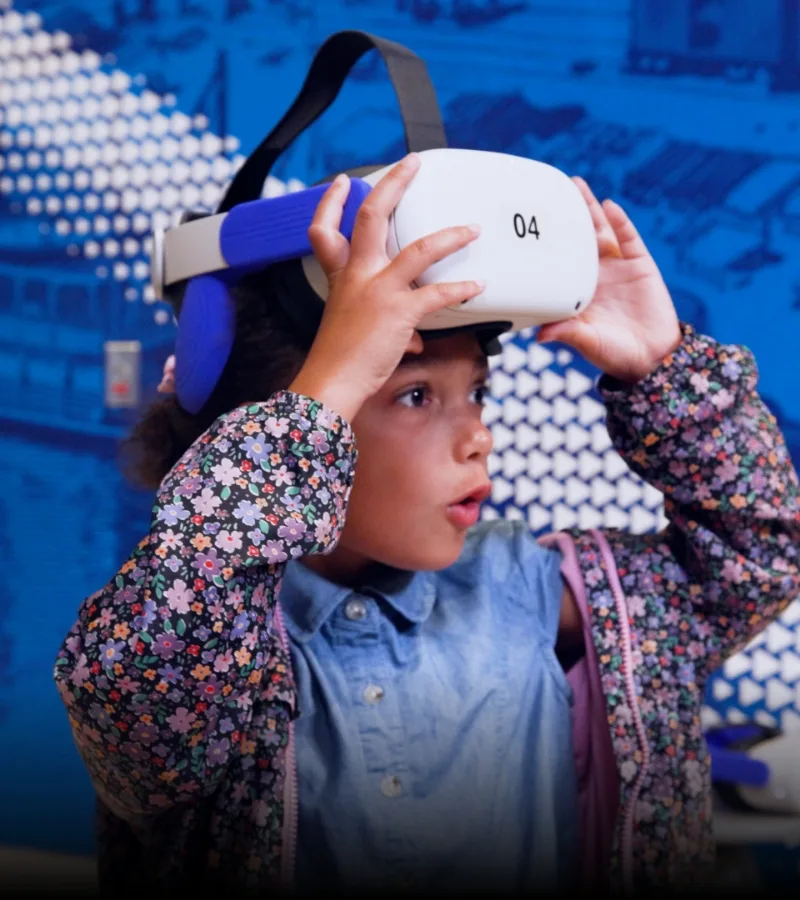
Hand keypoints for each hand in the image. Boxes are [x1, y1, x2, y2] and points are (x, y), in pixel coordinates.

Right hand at [289, 153, 483, 420]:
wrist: (333, 380)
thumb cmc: (341, 360)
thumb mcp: (352, 327)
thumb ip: (385, 322)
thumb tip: (413, 337)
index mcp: (341, 276)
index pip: (325, 229)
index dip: (331, 201)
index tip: (342, 183)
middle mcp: (358, 275)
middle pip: (372, 216)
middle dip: (394, 184)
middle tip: (412, 163)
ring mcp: (378, 290)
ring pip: (418, 250)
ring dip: (450, 237)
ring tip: (472, 229)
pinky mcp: (398, 311)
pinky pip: (436, 293)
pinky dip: (460, 289)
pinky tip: (478, 287)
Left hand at [536, 177, 681, 383]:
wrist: (653, 357)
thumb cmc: (614, 354)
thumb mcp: (587, 342)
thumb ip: (566, 333)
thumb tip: (540, 336)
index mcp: (576, 291)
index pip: (558, 262)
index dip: (546, 244)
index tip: (529, 225)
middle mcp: (594, 275)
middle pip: (577, 238)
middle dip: (566, 215)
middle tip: (551, 190)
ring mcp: (617, 268)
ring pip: (601, 232)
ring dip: (590, 210)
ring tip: (576, 186)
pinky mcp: (640, 265)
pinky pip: (629, 239)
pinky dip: (620, 222)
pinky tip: (610, 207)